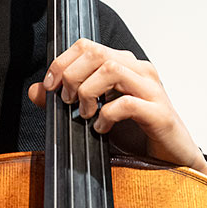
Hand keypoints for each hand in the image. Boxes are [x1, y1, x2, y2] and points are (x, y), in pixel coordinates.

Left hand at [27, 39, 206, 178]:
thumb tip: (34, 90)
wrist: (171, 162)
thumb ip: (64, 100)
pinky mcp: (160, 114)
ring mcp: (152, 90)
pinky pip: (127, 103)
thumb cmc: (135, 135)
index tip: (50, 85)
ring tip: (84, 114)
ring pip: (111, 69)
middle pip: (95, 52)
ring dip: (88, 91)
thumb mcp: (92, 114)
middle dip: (71, 76)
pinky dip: (106, 115)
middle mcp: (139, 71)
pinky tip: (100, 128)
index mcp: (123, 65)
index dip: (61, 62)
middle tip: (67, 101)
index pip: (86, 45)